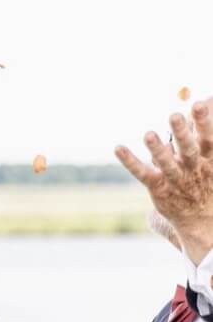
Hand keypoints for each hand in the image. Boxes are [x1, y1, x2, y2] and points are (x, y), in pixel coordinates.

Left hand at [115, 99, 212, 264]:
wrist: (202, 220)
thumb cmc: (205, 181)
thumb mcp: (209, 159)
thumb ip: (200, 134)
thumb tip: (201, 101)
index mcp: (210, 160)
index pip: (209, 139)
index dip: (205, 123)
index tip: (199, 104)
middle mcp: (193, 169)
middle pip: (189, 150)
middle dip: (182, 133)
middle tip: (175, 115)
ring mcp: (175, 179)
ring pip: (166, 163)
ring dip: (157, 149)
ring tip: (149, 135)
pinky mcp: (158, 187)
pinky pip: (142, 173)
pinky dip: (129, 161)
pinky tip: (118, 148)